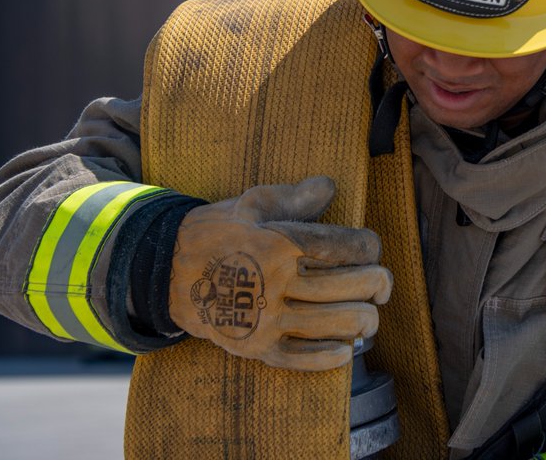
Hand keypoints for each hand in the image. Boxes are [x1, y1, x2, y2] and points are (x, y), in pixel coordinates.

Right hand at [168, 176, 391, 370]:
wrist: (163, 273)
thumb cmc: (215, 232)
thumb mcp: (251, 204)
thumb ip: (295, 197)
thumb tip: (329, 186)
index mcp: (280, 243)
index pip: (346, 246)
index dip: (369, 246)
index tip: (370, 248)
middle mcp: (278, 282)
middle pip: (351, 286)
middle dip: (377, 284)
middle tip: (381, 284)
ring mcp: (267, 319)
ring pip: (337, 324)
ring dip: (364, 320)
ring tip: (369, 315)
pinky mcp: (256, 348)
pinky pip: (304, 359)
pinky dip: (332, 356)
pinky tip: (346, 349)